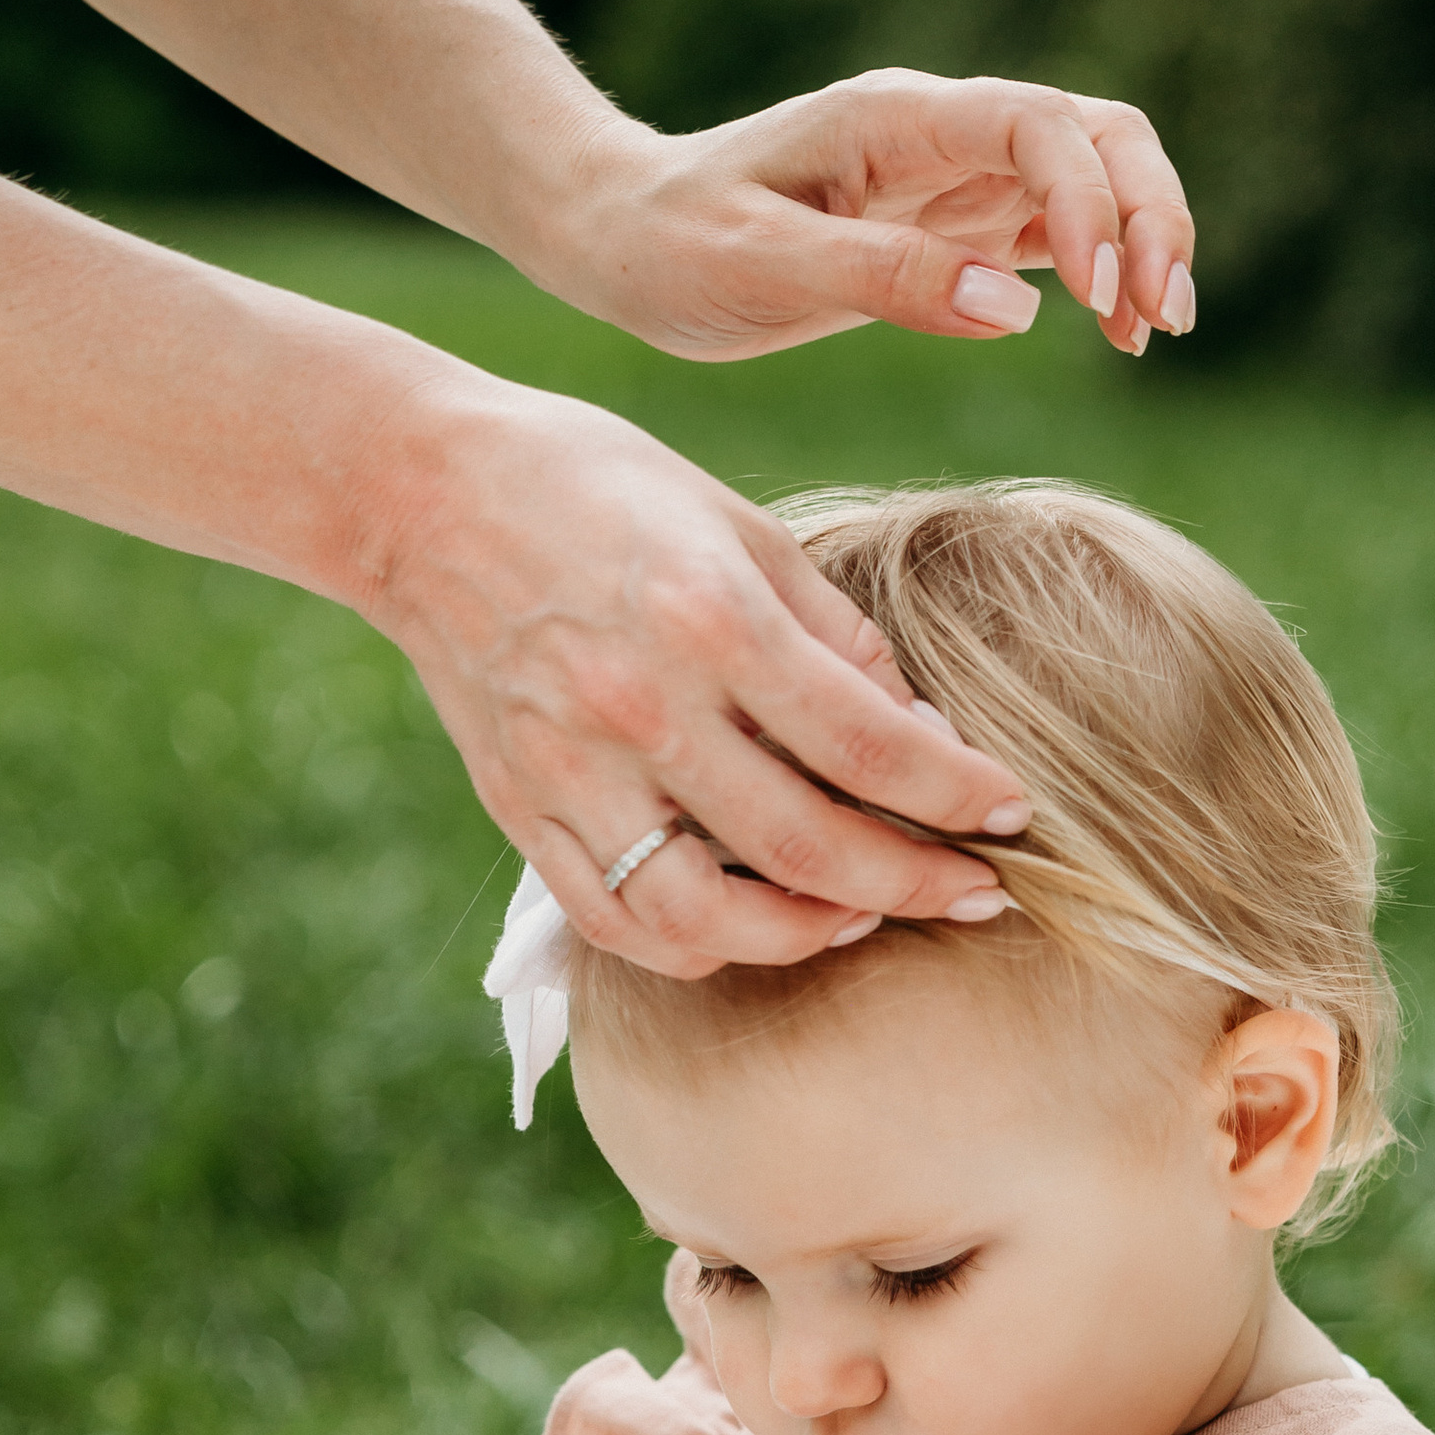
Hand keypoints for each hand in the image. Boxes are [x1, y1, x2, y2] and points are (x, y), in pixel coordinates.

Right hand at [362, 369, 1031, 971]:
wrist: (419, 492)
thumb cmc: (597, 487)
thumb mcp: (735, 521)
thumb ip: (833, 632)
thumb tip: (923, 729)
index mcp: (710, 617)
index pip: (868, 743)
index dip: (956, 793)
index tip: (1015, 813)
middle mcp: (641, 706)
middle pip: (808, 846)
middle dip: (915, 883)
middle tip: (977, 894)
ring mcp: (574, 771)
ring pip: (709, 920)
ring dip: (806, 936)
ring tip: (862, 915)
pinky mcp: (521, 811)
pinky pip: (619, 924)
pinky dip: (699, 948)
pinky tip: (754, 925)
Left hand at [542, 74, 1194, 361]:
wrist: (622, 236)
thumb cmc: (672, 244)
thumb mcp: (758, 268)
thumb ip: (883, 280)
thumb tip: (1016, 311)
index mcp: (896, 117)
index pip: (1040, 126)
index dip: (1092, 200)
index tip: (1096, 296)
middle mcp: (941, 131)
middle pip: (1098, 132)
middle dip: (1150, 213)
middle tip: (1158, 320)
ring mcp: (954, 176)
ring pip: (1094, 177)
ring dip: (1141, 242)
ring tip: (1149, 334)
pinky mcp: (952, 228)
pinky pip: (1057, 233)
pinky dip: (1104, 275)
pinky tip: (1116, 335)